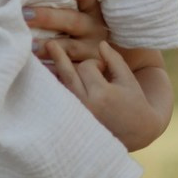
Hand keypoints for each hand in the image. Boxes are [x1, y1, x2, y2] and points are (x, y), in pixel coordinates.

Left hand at [24, 0, 109, 62]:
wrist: (109, 64)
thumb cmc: (85, 31)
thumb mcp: (83, 13)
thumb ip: (62, 3)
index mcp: (94, 11)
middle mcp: (95, 30)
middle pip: (72, 21)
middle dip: (47, 17)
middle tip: (23, 14)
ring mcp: (93, 52)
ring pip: (70, 48)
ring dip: (47, 46)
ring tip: (29, 45)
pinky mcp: (86, 70)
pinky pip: (69, 71)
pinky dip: (52, 68)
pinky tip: (37, 66)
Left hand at [44, 41, 172, 151]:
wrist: (137, 134)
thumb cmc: (135, 104)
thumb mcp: (128, 80)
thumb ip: (115, 60)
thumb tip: (101, 43)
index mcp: (102, 94)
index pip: (87, 67)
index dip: (95, 63)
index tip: (103, 67)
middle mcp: (86, 105)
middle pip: (68, 75)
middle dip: (59, 57)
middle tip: (50, 43)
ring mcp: (77, 114)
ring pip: (61, 87)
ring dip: (52, 72)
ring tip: (40, 58)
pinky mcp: (73, 120)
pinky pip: (59, 99)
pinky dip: (54, 87)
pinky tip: (48, 76)